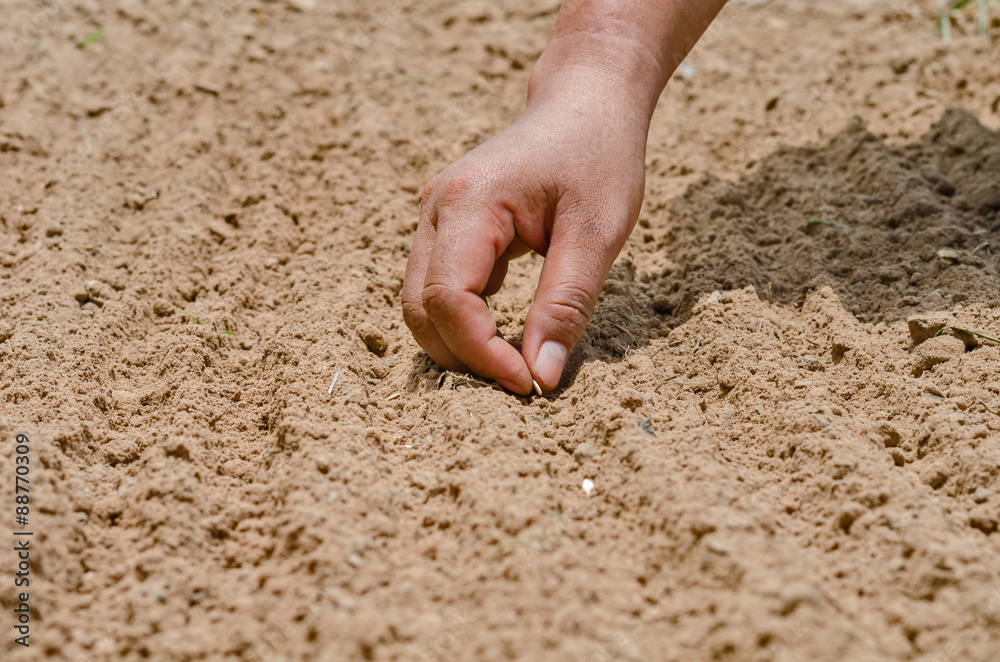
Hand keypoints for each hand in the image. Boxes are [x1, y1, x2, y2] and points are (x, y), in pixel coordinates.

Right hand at [402, 76, 648, 394]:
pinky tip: (507, 331)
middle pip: (420, 308)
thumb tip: (542, 376)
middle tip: (523, 381)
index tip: (530, 384)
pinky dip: (464, 321)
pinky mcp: (447, 227)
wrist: (586, 101)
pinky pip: (437, 287)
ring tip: (515, 362)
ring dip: (459, 343)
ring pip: (421, 303)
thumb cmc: (598, 156)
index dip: (482, 353)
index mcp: (469, 203)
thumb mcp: (597, 234)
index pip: (448, 300)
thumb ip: (565, 305)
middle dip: (464, 356)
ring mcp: (435, 216)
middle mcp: (437, 209)